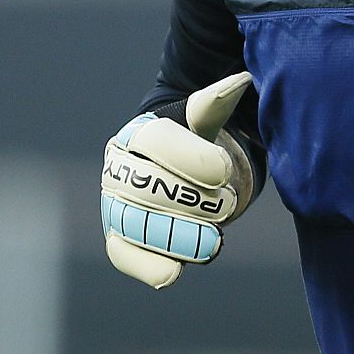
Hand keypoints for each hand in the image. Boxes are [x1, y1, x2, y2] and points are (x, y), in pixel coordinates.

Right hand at [101, 72, 253, 288]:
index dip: (191, 157)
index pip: (156, 140)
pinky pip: (124, 254)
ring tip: (213, 243)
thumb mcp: (208, 119)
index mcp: (138, 132)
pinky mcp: (120, 239)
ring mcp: (116, 204)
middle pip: (144, 184)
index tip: (225, 170)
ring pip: (134, 222)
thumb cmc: (199, 140)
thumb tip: (237, 81)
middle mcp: (119, 167)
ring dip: (174, 236)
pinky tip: (172, 272)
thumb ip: (216, 104)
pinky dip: (146, 266)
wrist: (186, 173)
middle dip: (188, 199)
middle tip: (226, 205)